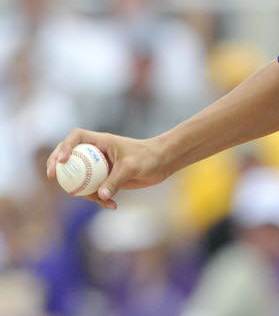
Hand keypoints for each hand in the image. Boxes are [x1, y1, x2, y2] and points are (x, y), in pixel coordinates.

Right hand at [46, 130, 170, 209]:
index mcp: (101, 141)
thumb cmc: (149, 157)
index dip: (64, 146)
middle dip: (57, 165)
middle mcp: (97, 152)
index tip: (62, 160)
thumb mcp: (132, 167)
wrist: (163, 163)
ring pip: (80, 177)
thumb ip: (115, 180)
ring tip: (101, 200)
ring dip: (84, 191)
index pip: (76, 137)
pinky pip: (95, 190)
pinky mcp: (107, 178)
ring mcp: (101, 166)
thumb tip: (100, 196)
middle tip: (51, 177)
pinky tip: (113, 205)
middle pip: (69, 155)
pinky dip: (100, 199)